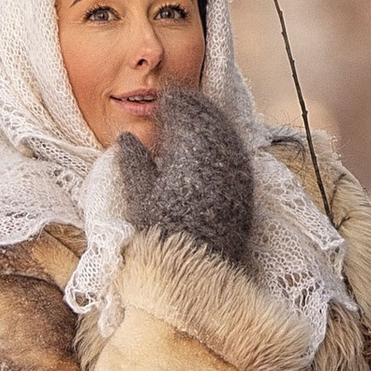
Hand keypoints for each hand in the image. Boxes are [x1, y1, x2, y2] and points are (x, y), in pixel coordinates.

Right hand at [111, 84, 256, 267]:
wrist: (192, 273)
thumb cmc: (160, 238)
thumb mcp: (140, 200)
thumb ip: (134, 164)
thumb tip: (126, 138)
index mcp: (191, 159)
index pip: (185, 118)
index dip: (174, 104)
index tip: (163, 97)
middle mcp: (218, 162)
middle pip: (209, 122)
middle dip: (192, 107)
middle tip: (177, 100)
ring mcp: (235, 177)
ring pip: (226, 136)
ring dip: (210, 121)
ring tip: (193, 115)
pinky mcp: (244, 192)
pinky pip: (237, 155)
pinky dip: (224, 141)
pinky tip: (213, 141)